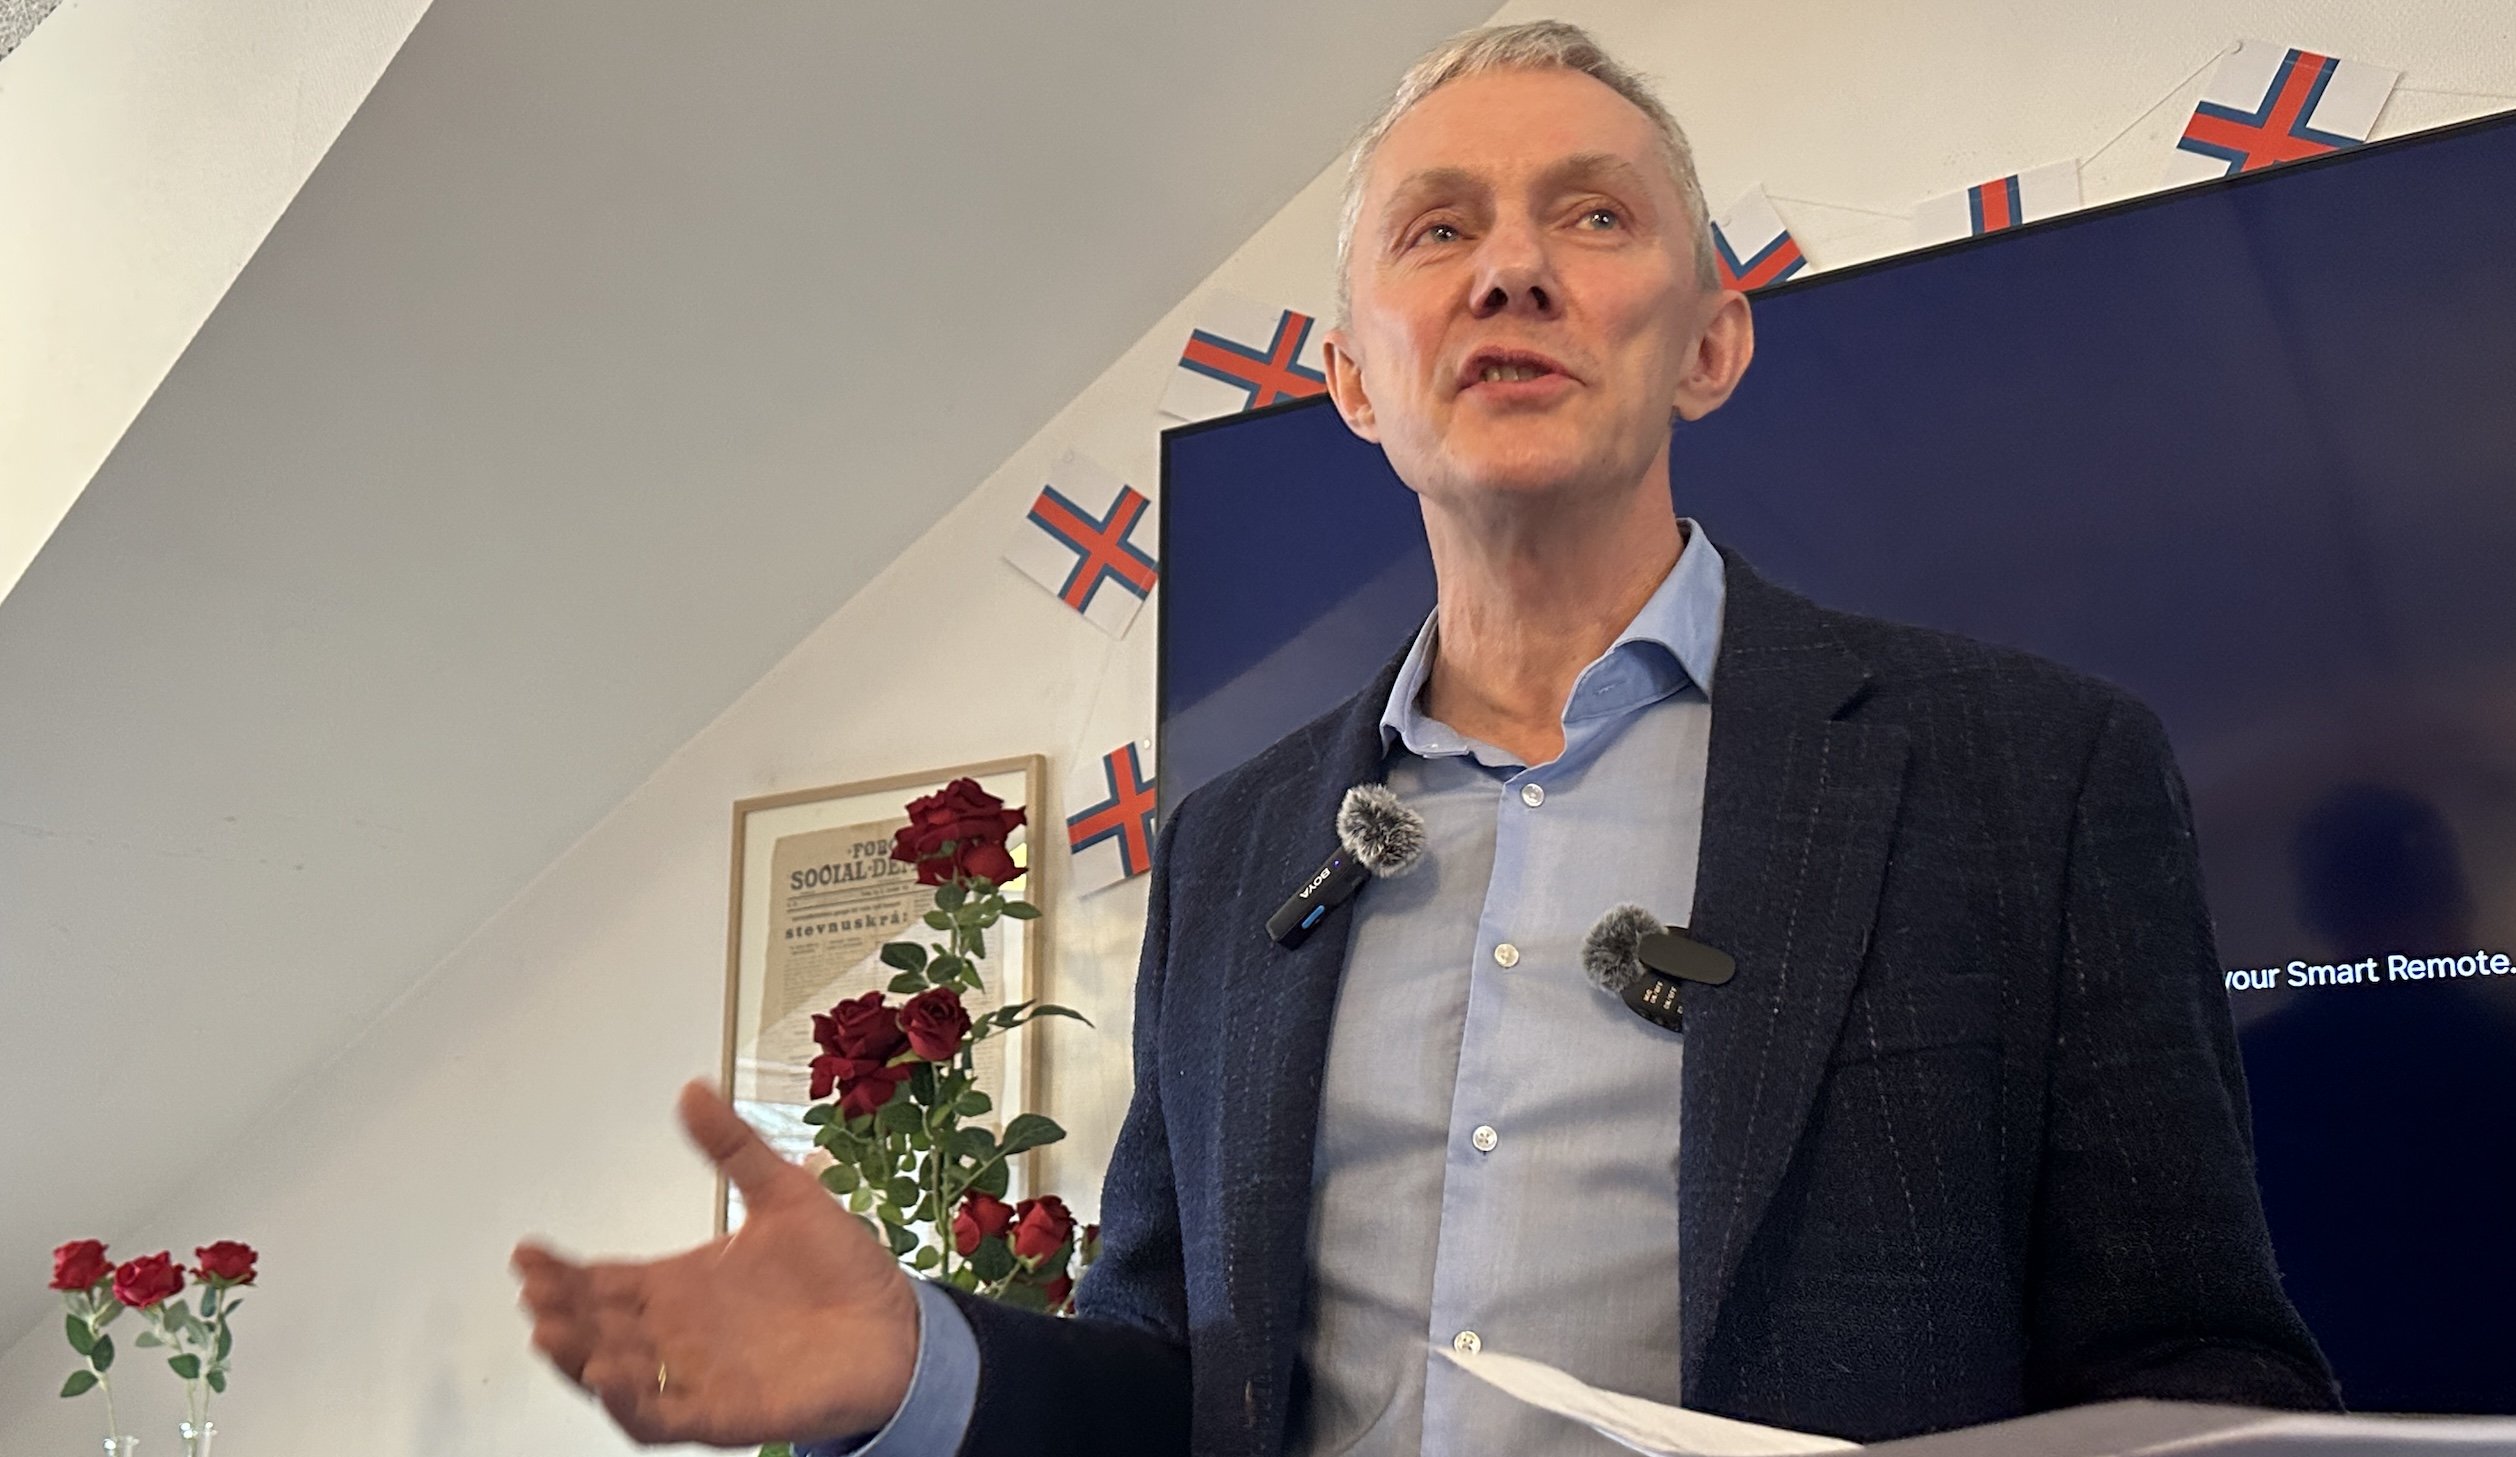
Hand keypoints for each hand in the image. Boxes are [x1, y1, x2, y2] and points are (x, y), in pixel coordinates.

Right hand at [513, 1079, 918, 1445]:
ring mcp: (696, 1376)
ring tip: (553, 1333)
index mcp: (681, 1284)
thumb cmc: (841, 1268)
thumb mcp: (783, 1193)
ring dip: (580, 1360)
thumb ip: (733, 1147)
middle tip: (534, 1292)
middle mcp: (678, 1333)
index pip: (602, 1281)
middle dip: (559, 1312)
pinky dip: (630, 1404)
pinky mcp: (723, 1413)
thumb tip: (693, 1090)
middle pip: (597, 1328)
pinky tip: (611, 1381)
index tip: (527, 1252)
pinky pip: (660, 1418)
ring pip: (615, 1377)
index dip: (561, 1271)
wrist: (899, 1326)